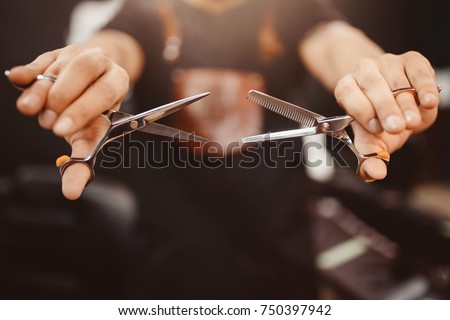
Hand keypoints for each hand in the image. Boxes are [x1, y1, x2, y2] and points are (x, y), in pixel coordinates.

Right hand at [8, 44, 129, 198]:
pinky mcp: (53, 54)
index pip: (105, 91)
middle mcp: (100, 63)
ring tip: (32, 110)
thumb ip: (82, 160)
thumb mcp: (92, 135)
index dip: (82, 110)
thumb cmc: (93, 113)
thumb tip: (71, 192)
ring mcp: (75, 54)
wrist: (91, 83)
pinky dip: (28, 73)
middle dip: (62, 97)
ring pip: (57, 67)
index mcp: (117, 81)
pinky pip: (39, 61)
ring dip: (40, 91)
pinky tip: (18, 80)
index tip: (61, 130)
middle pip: (82, 69)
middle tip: (48, 122)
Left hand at [334, 51, 438, 180]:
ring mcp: (387, 62)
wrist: (400, 106)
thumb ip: (371, 156)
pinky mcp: (411, 59)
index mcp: (347, 88)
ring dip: (405, 102)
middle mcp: (364, 70)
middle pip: (371, 84)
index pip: (347, 93)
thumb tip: (375, 174)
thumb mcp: (375, 141)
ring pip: (395, 80)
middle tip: (396, 127)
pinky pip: (417, 70)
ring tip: (412, 122)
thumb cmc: (382, 124)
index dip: (360, 110)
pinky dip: (424, 86)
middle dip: (384, 107)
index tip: (375, 128)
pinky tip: (427, 102)